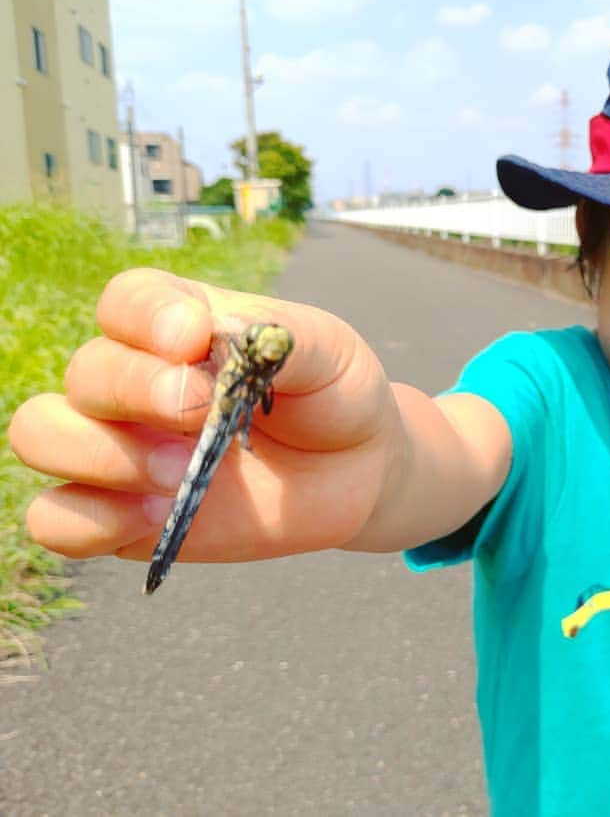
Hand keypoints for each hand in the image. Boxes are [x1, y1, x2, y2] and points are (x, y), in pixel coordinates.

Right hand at [9, 267, 395, 562]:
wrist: (358, 467)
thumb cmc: (333, 393)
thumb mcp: (326, 351)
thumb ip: (279, 337)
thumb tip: (218, 335)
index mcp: (178, 324)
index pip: (127, 300)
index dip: (146, 317)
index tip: (195, 337)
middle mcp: (137, 380)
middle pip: (84, 372)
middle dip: (136, 391)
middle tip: (199, 416)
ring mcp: (124, 447)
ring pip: (42, 435)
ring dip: (102, 454)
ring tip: (178, 474)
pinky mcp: (125, 514)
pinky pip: (56, 519)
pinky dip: (91, 520)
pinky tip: (157, 515)